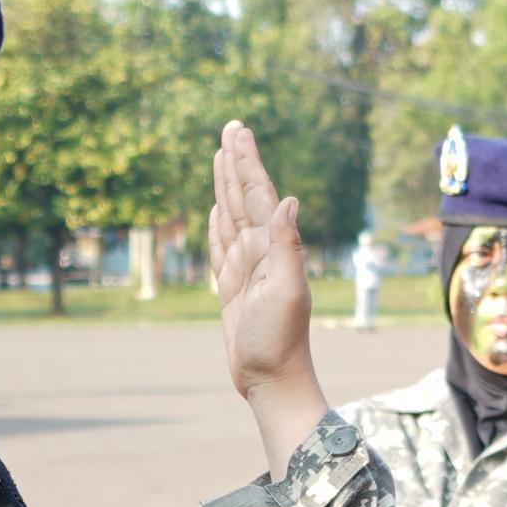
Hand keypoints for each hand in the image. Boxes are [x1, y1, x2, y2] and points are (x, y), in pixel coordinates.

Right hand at [208, 121, 328, 467]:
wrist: (272, 379)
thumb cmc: (281, 341)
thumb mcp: (286, 291)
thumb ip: (288, 246)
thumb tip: (289, 200)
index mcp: (273, 247)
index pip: (258, 193)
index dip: (247, 161)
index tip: (238, 131)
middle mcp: (260, 251)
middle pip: (244, 196)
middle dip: (236, 162)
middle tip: (231, 127)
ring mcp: (246, 268)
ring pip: (231, 215)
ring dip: (226, 185)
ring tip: (222, 156)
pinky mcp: (232, 287)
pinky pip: (221, 246)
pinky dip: (218, 224)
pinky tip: (217, 209)